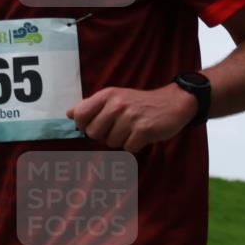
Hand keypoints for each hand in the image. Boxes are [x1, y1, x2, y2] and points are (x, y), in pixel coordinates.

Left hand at [67, 84, 197, 152]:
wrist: (174, 103)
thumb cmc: (142, 103)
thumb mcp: (116, 97)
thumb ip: (92, 105)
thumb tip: (69, 113)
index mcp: (107, 95)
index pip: (79, 115)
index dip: (84, 126)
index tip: (96, 126)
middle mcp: (117, 104)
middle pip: (94, 133)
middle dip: (104, 136)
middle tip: (118, 129)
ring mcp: (130, 117)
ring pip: (111, 142)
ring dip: (122, 141)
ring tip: (133, 131)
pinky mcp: (144, 130)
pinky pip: (128, 148)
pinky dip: (135, 146)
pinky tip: (142, 136)